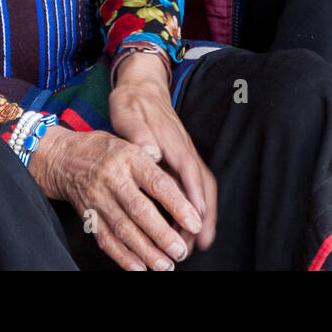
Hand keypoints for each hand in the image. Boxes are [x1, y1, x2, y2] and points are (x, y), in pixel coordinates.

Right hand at [27, 113, 206, 271]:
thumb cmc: (105, 150)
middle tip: (181, 251)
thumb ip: (155, 161)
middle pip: (139, 210)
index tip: (195, 223)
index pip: (157, 182)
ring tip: (166, 265)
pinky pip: (105, 239)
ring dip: (146, 251)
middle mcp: (112, 177)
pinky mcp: (87, 215)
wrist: (63, 157)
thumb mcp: (130, 141)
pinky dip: (122, 257)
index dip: (177, 204)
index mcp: (128, 157)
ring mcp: (97, 198)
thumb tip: (183, 182)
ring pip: (123, 229)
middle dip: (162, 234)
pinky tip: (139, 268)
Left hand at [110, 51, 216, 252]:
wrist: (141, 86)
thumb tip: (151, 154)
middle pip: (202, 186)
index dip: (194, 197)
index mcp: (173, 142)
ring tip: (196, 245)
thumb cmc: (132, 101)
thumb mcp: (128, 113)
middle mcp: (184, 151)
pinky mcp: (181, 161)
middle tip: (195, 245)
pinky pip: (194, 187)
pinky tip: (189, 227)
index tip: (196, 220)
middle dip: (203, 216)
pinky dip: (197, 208)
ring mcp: (185, 156)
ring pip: (202, 189)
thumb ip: (138, 133)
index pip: (189, 172)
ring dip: (202, 216)